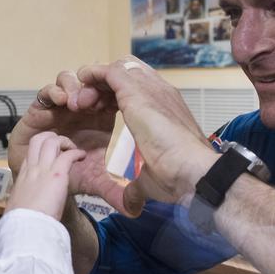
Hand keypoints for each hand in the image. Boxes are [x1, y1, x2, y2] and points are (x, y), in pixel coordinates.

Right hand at [6, 132, 85, 219]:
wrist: (26, 228)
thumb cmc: (22, 224)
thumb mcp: (17, 209)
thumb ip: (22, 205)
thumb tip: (21, 213)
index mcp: (22, 178)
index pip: (29, 155)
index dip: (40, 152)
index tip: (50, 158)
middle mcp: (31, 170)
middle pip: (37, 141)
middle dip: (50, 138)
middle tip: (62, 146)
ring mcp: (43, 170)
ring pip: (50, 141)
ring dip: (64, 142)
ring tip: (72, 149)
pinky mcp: (56, 175)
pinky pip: (67, 155)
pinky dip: (76, 153)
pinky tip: (82, 156)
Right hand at [9, 71, 126, 210]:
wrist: (41, 182)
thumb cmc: (69, 176)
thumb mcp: (96, 182)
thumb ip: (115, 191)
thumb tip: (135, 211)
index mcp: (101, 118)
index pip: (111, 92)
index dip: (113, 92)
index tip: (114, 103)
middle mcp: (81, 108)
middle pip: (91, 81)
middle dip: (93, 85)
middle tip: (95, 101)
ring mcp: (61, 107)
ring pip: (69, 80)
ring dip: (74, 86)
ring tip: (77, 102)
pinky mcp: (41, 109)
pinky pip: (47, 91)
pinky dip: (54, 91)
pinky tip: (62, 102)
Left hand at [75, 58, 218, 216]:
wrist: (193, 172)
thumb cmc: (179, 178)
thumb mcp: (150, 179)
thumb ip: (136, 186)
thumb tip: (131, 204)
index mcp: (166, 109)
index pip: (138, 89)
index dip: (115, 98)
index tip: (99, 114)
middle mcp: (160, 93)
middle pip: (128, 73)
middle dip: (104, 87)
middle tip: (89, 107)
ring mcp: (149, 88)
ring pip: (117, 68)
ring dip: (96, 82)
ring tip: (81, 101)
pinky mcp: (135, 89)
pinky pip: (108, 70)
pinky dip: (92, 75)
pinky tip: (81, 86)